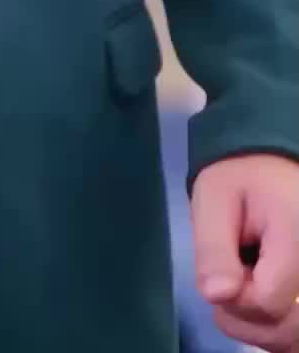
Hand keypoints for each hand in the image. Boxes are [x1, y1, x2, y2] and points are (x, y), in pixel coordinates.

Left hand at [192, 154, 298, 349]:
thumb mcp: (214, 197)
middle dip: (245, 316)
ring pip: (292, 338)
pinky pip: (295, 333)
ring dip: (258, 325)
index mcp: (298, 233)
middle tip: (232, 275)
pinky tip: (259, 302)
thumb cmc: (239, 180)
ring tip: (246, 282)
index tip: (224, 265)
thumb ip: (214, 247)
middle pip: (286, 330)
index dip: (235, 297)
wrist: (272, 169)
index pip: (268, 301)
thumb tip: (217, 295)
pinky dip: (276, 328)